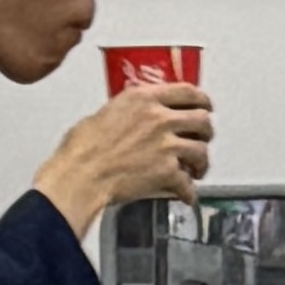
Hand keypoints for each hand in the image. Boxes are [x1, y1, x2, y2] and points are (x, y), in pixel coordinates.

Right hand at [27, 82, 209, 236]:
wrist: (78, 178)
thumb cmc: (80, 150)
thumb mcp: (104, 114)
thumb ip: (130, 112)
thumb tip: (137, 118)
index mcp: (142, 99)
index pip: (187, 91)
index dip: (202, 99)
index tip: (205, 105)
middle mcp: (159, 118)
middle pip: (202, 119)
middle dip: (205, 132)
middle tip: (200, 139)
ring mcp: (166, 145)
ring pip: (202, 150)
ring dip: (200, 162)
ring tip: (194, 169)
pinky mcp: (168, 171)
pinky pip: (189, 182)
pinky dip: (188, 191)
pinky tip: (184, 193)